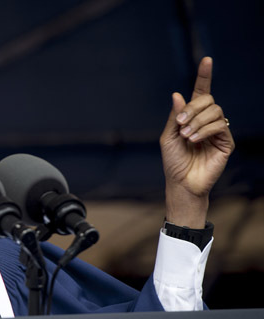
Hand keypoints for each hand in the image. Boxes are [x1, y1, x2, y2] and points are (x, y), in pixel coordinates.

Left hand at [159, 57, 234, 227]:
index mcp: (192, 117)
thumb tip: (178, 94)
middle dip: (192, 109)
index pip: (201, 93)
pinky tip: (194, 140)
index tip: (207, 60)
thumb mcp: (168, 136)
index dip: (205, 76)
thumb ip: (175, 116)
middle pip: (208, 100)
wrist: (181, 182)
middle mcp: (207, 121)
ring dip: (197, 122)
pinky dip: (205, 130)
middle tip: (180, 124)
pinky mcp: (226, 142)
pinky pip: (220, 125)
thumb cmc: (173, 162)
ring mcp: (218, 131)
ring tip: (186, 136)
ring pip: (215, 111)